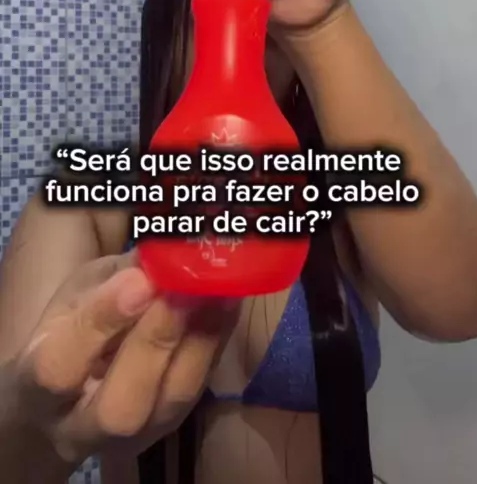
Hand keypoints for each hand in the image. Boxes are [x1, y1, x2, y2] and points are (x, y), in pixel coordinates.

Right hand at [2, 251, 236, 466]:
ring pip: (170, 402)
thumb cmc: (69, 330)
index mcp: (37, 389)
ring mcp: (134, 436)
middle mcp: (82, 428)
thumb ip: (110, 280)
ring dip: (199, 339)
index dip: (101, 323)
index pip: (60, 367)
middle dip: (157, 340)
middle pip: (120, 406)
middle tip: (186, 286)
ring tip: (217, 287)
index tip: (138, 280)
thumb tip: (158, 251)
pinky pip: (200, 386)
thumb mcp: (76, 295)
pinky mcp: (173, 424)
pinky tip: (229, 298)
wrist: (72, 392)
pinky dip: (217, 338)